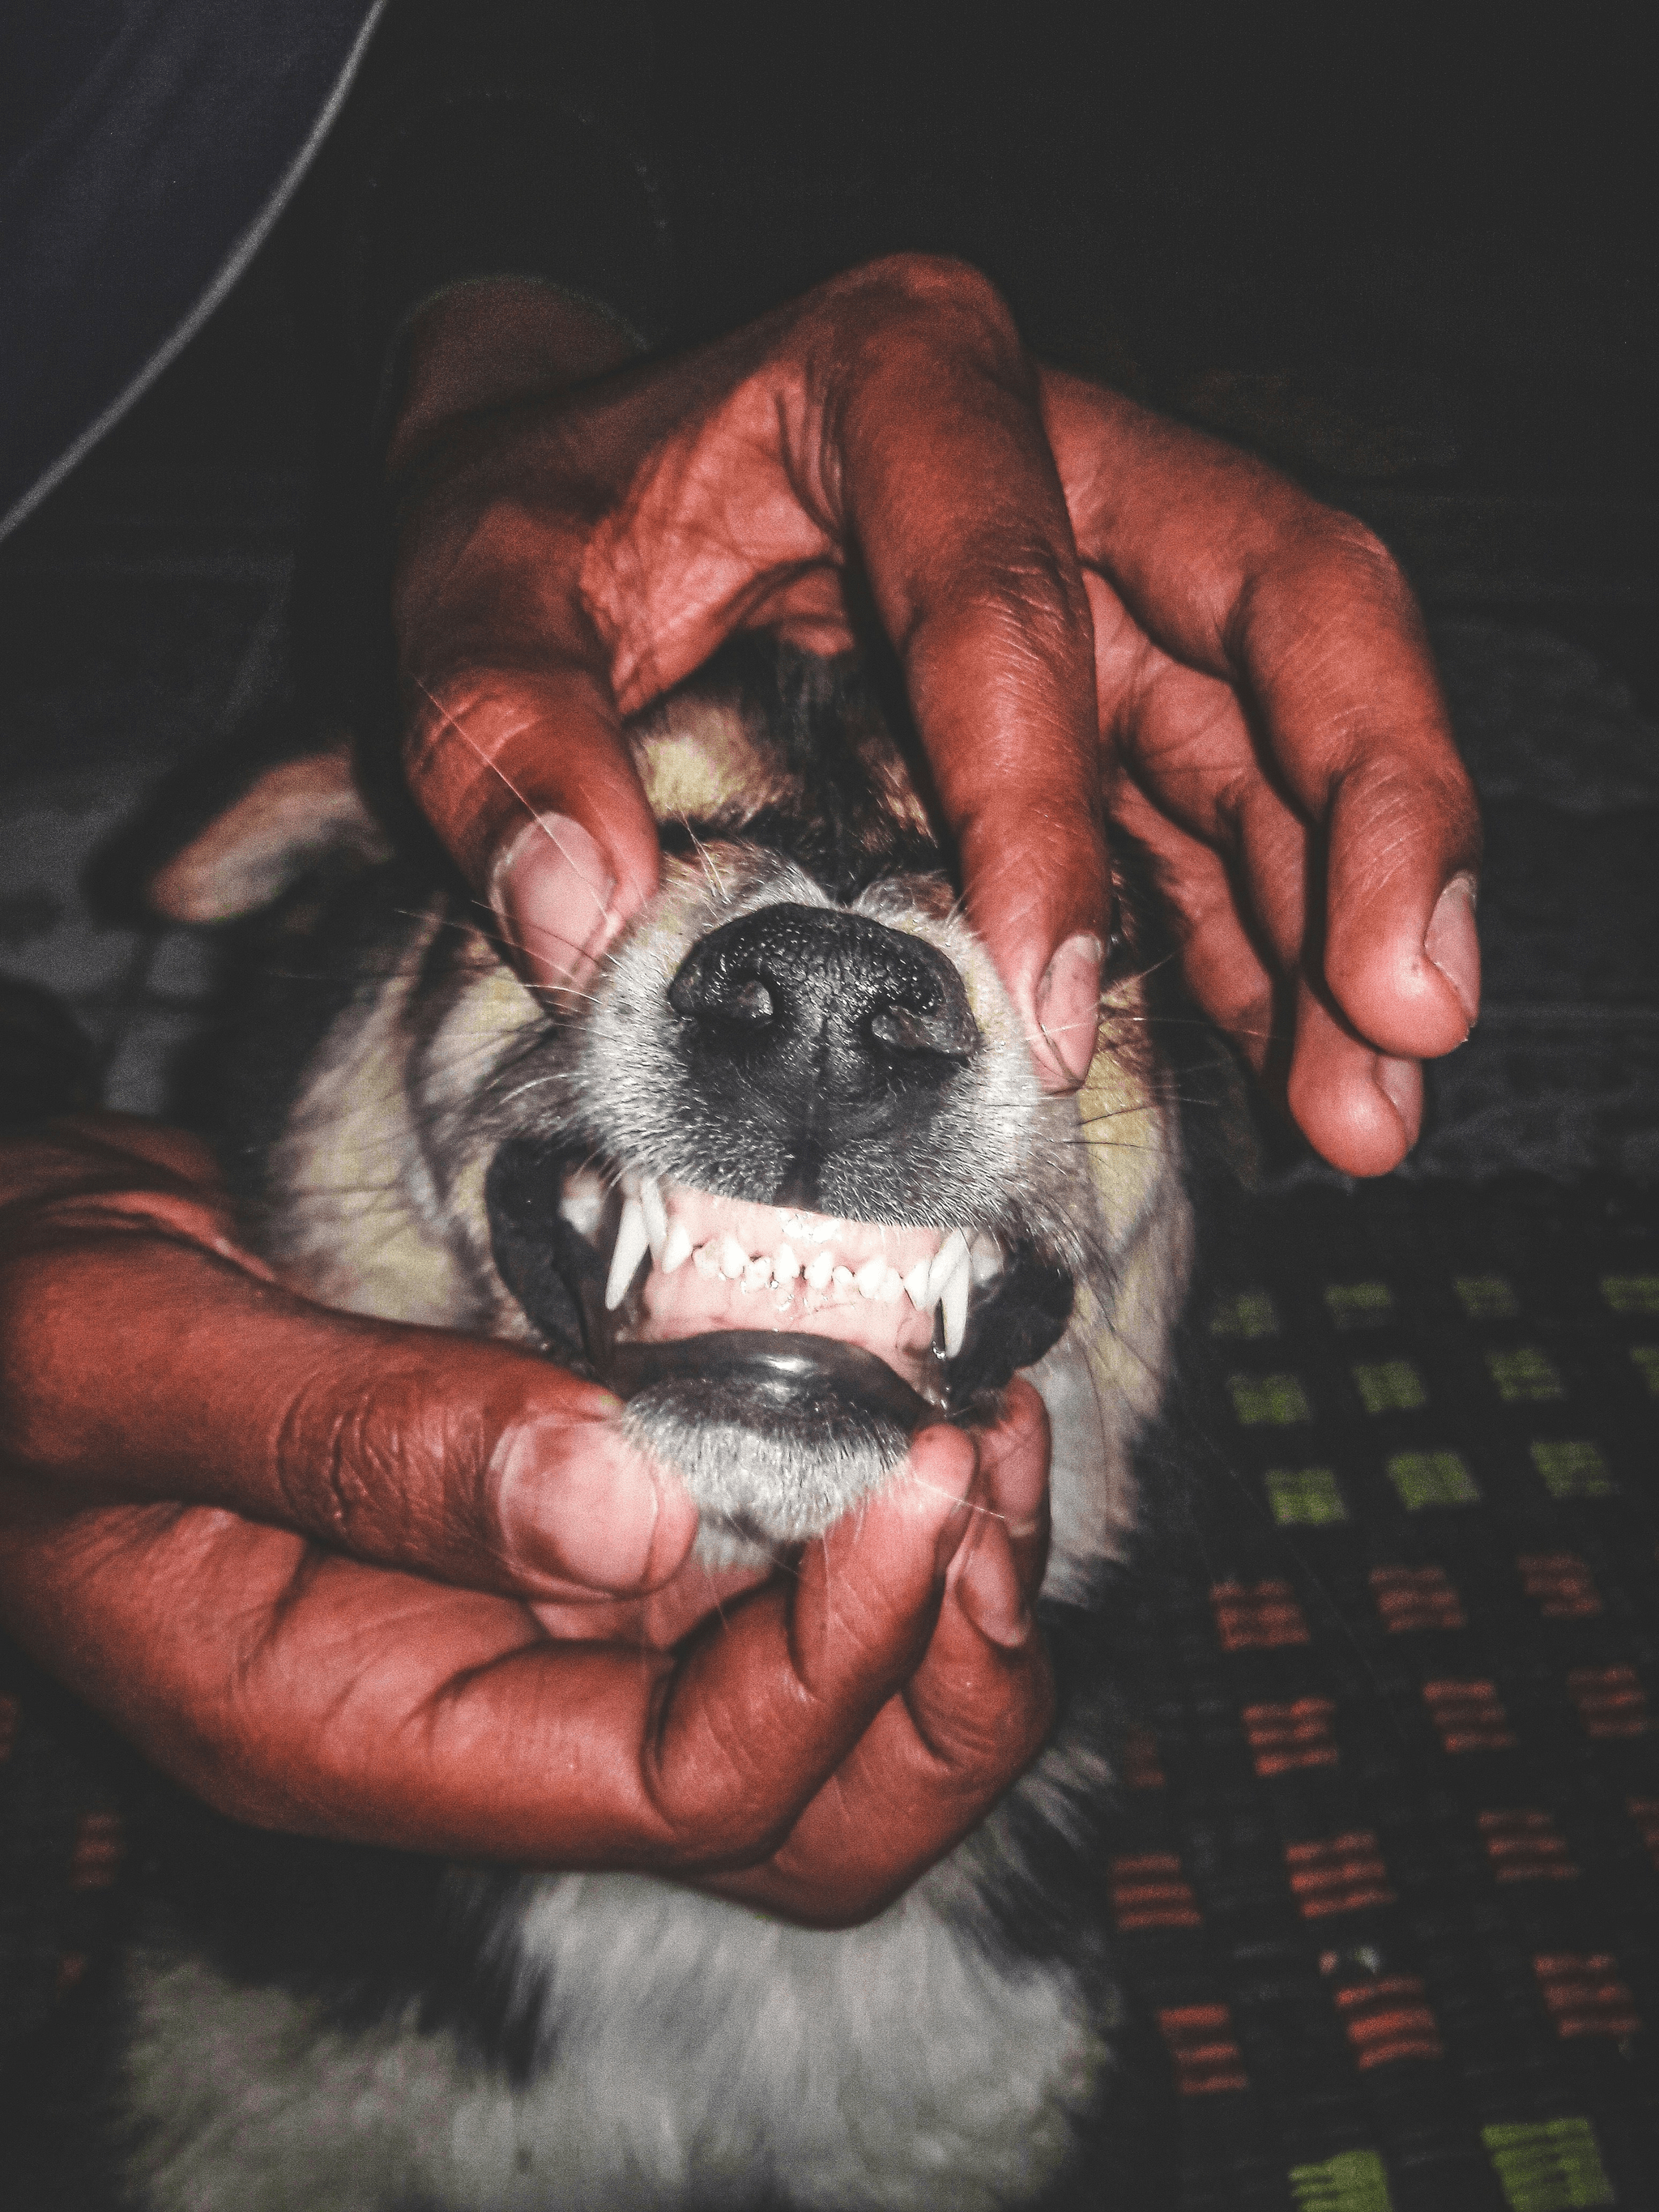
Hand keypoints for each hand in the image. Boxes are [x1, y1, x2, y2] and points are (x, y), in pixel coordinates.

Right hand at [0, 1118, 1051, 1921]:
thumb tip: (626, 1508)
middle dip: (942, 1681)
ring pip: (824, 1727)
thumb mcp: (124, 1355)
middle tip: (991, 1472)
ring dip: (948, 1602)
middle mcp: (485, 1714)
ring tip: (996, 1426)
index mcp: (361, 1728)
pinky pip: (781, 1585)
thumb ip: (351, 1438)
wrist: (14, 1302)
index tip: (915, 1472)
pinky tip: (925, 1388)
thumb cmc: (19, 1348)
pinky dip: (889, 1514)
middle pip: (798, 1826)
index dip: (827, 1661)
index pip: (674, 1788)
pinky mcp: (581, 1536)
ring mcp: (546, 1633)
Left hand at [388, 258, 1478, 1173]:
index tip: (1053, 1009)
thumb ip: (492, 717)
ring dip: (1348, 915)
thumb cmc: (538, 508)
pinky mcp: (1109, 694)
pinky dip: (1267, 943)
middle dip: (1369, 812)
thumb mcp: (465, 576)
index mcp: (909, 382)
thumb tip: (577, 914)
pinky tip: (1301, 1068)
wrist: (574, 476)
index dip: (1049, 813)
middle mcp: (1056, 463)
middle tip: (1408, 1011)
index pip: (1014, 602)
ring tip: (1375, 1104)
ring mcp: (1102, 582)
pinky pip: (1220, 814)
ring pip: (1289, 726)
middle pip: (1288, 608)